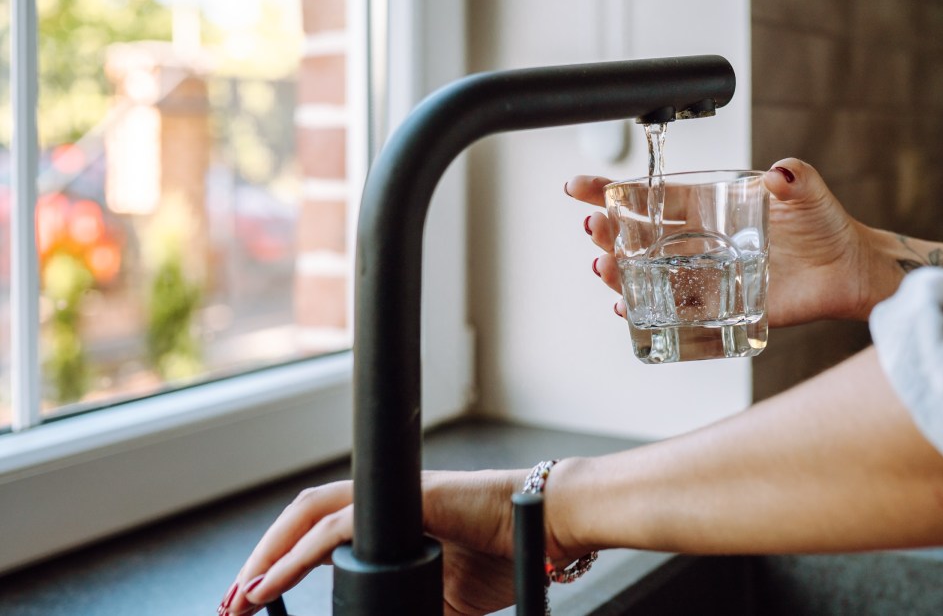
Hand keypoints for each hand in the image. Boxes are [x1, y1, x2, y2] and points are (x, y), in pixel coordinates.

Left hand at [219, 471, 581, 615]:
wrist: (546, 529)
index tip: (252, 601)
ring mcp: (393, 500)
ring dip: (268, 555)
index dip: (280, 562)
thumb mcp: (442, 597)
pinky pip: (338, 527)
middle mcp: (383, 504)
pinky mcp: (407, 501)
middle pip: (302, 517)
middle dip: (260, 559)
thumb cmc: (504, 553)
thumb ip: (404, 606)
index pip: (319, 533)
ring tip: (242, 596)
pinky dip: (297, 557)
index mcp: (388, 522)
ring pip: (310, 515)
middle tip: (232, 604)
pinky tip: (272, 583)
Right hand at [568, 158, 897, 325]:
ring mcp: (705, 274)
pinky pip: (674, 310)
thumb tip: (781, 173)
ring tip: (603, 268)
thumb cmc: (825, 225)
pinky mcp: (719, 305)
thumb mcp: (808, 192)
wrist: (847, 270)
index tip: (580, 187)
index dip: (613, 190)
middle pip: (640, 236)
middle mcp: (699, 240)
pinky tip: (627, 307)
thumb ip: (795, 178)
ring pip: (648, 273)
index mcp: (710, 206)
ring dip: (619, 271)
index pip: (653, 196)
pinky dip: (647, 310)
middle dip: (608, 231)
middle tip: (591, 228)